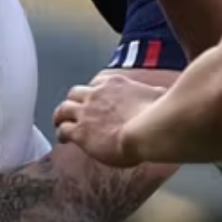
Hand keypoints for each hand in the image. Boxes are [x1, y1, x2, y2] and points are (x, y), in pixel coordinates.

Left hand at [53, 73, 168, 167]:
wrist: (147, 132)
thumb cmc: (157, 115)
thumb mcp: (159, 97)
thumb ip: (155, 94)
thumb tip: (161, 93)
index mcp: (115, 84)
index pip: (97, 82)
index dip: (93, 91)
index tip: (95, 98)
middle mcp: (96, 94)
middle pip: (75, 93)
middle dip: (73, 102)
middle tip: (75, 111)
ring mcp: (86, 112)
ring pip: (63, 109)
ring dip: (60, 116)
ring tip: (59, 123)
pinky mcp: (80, 131)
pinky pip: (63, 130)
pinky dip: (61, 133)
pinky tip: (63, 139)